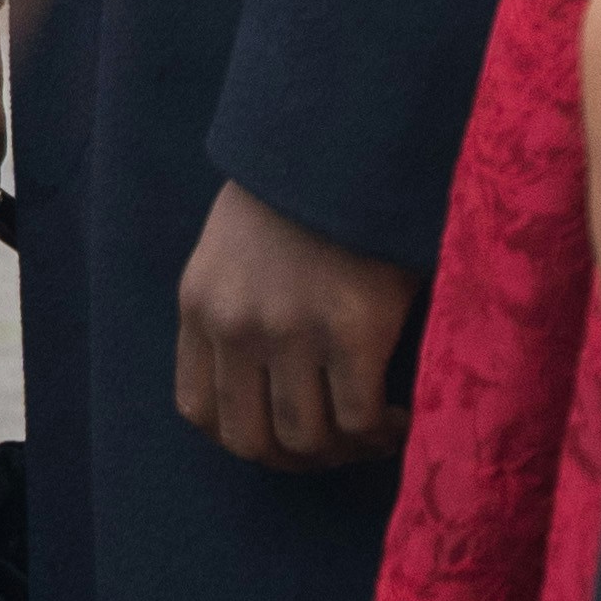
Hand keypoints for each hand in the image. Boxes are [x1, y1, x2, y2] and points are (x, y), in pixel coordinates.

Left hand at [174, 179, 411, 469]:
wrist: (346, 140)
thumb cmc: (299, 191)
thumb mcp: (233, 248)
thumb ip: (234, 309)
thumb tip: (261, 385)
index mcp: (200, 304)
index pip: (200, 410)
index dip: (246, 438)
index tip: (285, 434)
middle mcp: (235, 324)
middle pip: (251, 441)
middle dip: (297, 459)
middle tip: (338, 445)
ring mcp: (290, 331)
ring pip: (307, 440)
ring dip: (344, 451)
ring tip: (374, 430)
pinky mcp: (351, 330)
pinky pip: (359, 419)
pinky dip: (382, 432)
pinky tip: (400, 416)